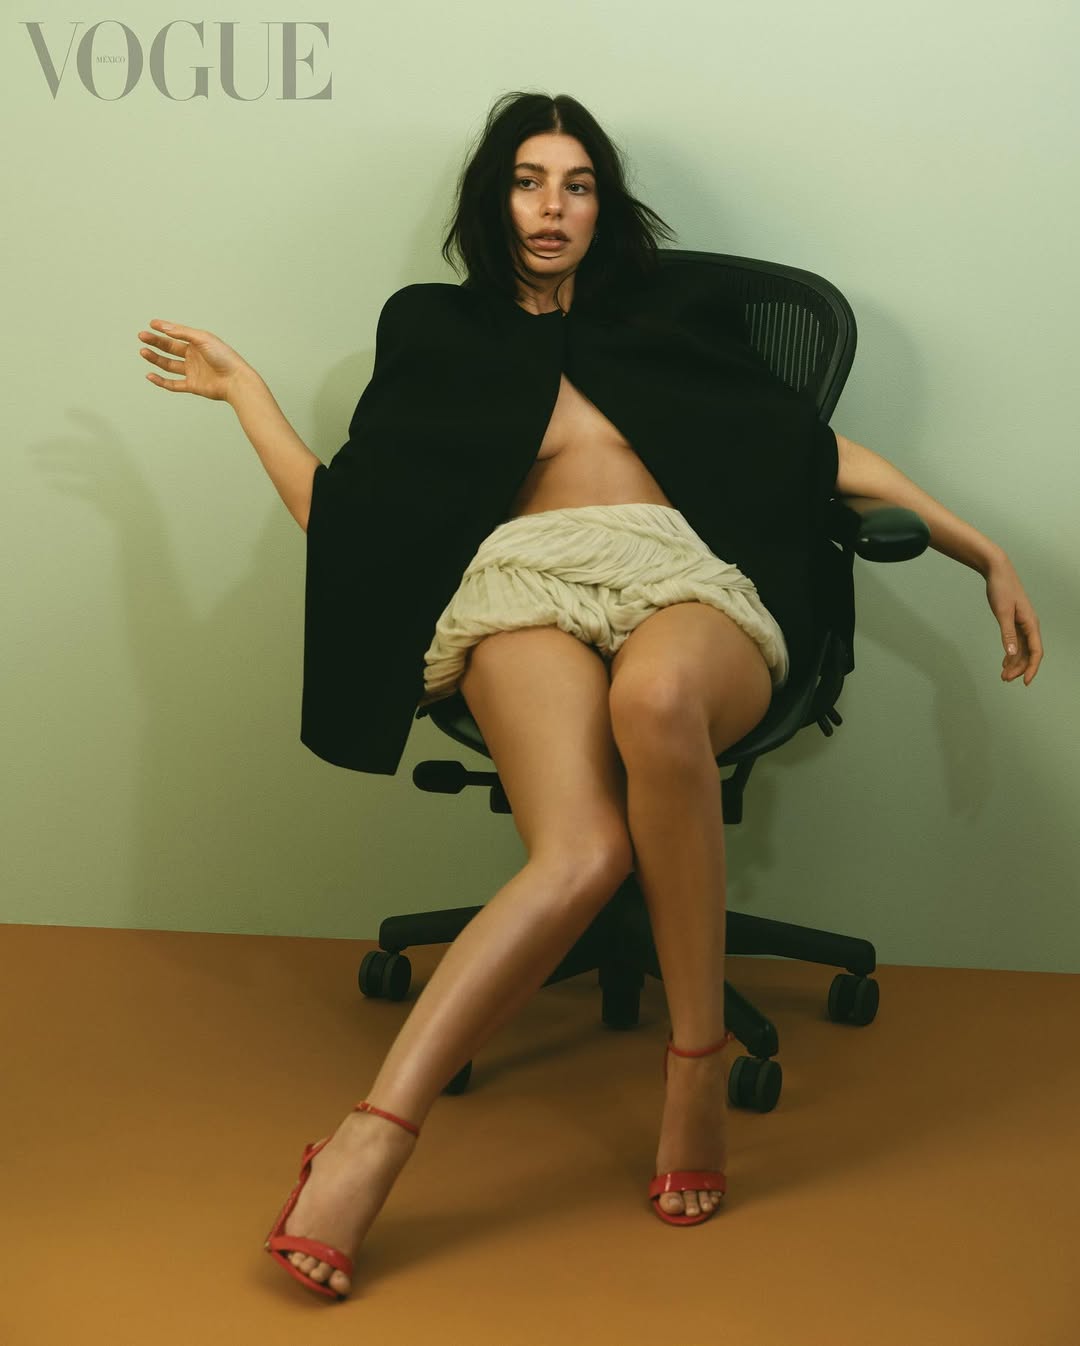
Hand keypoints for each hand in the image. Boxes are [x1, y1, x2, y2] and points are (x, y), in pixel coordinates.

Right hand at [137, 320, 252, 402]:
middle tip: (142, 336)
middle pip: (170, 348)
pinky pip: (173, 384)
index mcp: (198, 343)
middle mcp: (194, 356)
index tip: (151, 324)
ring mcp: (192, 371)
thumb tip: (164, 327)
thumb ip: (183, 333)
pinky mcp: (192, 385)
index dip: (164, 328)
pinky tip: (150, 375)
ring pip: (169, 365)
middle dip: (156, 342)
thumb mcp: (203, 339)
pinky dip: (161, 381)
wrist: (235, 381)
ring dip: (155, 359)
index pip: (177, 333)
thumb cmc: (224, 357)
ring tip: (143, 352)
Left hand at [984, 553, 1042, 684]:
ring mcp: (1022, 624)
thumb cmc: (1001, 589)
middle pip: (1029, 653)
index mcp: (1030, 624)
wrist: (997, 571)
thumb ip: (1007, 634)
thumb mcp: (1002, 612)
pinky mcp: (1014, 621)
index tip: (1025, 682)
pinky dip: (1011, 653)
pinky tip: (1005, 661)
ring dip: (1014, 662)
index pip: (1036, 652)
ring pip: (1022, 649)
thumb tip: (1012, 654)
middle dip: (1019, 668)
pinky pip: (1017, 642)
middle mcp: (1029, 625)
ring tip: (1003, 675)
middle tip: (1004, 679)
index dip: (1032, 668)